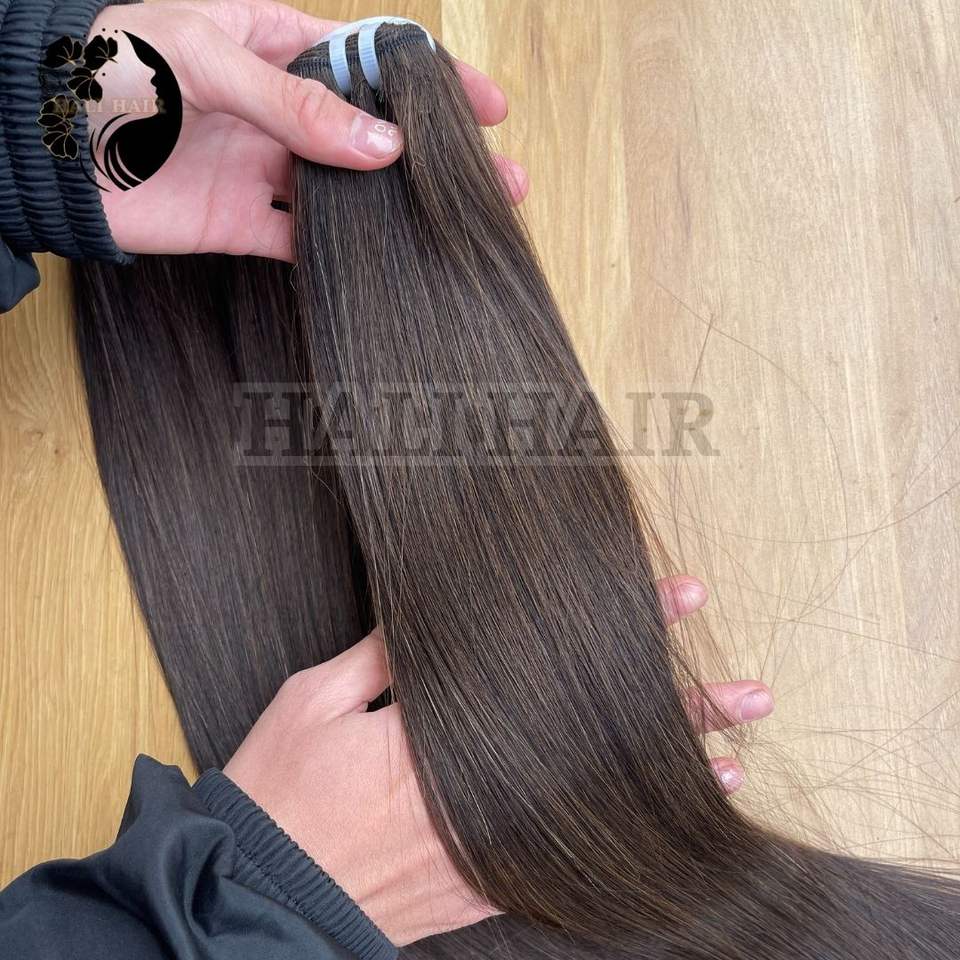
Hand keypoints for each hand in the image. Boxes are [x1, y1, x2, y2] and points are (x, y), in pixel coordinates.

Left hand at [87, 0, 526, 260]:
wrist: (39, 147)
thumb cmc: (105, 69)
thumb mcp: (204, 59)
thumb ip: (294, 106)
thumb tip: (381, 147)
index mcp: (273, 43)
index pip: (371, 61)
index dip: (434, 83)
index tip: (489, 108)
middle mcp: (278, 109)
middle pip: (374, 134)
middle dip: (435, 157)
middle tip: (497, 183)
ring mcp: (265, 168)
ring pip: (350, 192)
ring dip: (401, 209)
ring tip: (457, 225)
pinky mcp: (245, 223)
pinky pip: (308, 239)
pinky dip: (347, 251)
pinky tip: (392, 261)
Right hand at [223, 576, 771, 944]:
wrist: (254, 896)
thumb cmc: (280, 791)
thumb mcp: (314, 701)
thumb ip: (385, 659)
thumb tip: (440, 618)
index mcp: (439, 740)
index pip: (553, 671)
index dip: (622, 630)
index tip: (678, 598)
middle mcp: (478, 798)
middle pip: (597, 744)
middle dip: (679, 711)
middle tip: (751, 690)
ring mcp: (483, 850)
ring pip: (592, 807)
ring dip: (667, 777)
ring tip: (732, 753)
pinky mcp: (477, 886)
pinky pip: (560, 863)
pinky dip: (617, 838)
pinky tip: (656, 822)